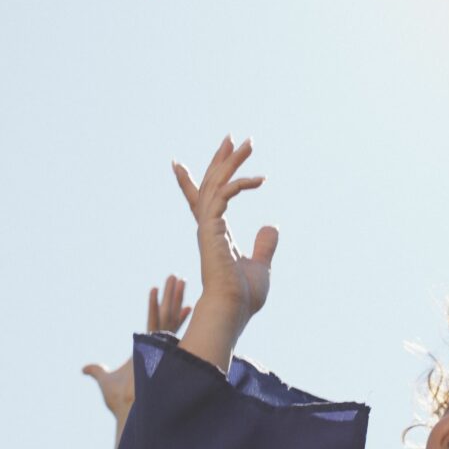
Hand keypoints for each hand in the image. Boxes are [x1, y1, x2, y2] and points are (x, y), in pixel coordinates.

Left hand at [83, 275, 191, 422]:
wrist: (128, 410)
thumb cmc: (119, 400)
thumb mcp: (104, 381)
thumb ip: (97, 372)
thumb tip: (85, 369)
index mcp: (146, 349)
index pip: (157, 324)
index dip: (163, 309)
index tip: (170, 296)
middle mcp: (156, 345)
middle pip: (166, 315)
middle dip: (172, 297)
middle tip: (177, 277)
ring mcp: (158, 346)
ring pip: (166, 315)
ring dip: (172, 297)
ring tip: (177, 278)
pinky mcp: (157, 349)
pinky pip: (159, 324)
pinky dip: (159, 309)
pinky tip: (164, 295)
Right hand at [173, 136, 277, 333]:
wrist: (232, 310)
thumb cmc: (242, 296)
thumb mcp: (259, 265)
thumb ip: (264, 246)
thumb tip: (271, 226)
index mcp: (214, 235)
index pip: (202, 202)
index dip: (190, 182)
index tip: (177, 164)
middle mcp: (207, 227)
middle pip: (210, 184)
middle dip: (219, 160)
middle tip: (232, 139)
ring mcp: (207, 227)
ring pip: (216, 184)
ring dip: (231, 162)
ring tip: (248, 143)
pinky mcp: (212, 228)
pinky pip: (223, 196)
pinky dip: (239, 184)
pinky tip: (258, 179)